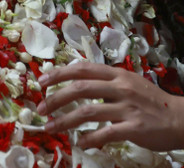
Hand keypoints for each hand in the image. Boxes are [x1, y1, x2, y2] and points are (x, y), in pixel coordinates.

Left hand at [37, 61, 183, 150]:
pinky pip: (106, 133)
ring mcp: (127, 108)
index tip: (43, 81)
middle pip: (80, 88)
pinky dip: (90, 138)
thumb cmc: (150, 100)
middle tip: (41, 107)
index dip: (60, 73)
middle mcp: (120, 87)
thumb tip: (78, 83)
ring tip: (51, 127)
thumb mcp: (128, 82)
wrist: (179, 117)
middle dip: (56, 97)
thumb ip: (106, 82)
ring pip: (88, 111)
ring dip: (65, 120)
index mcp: (117, 74)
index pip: (82, 68)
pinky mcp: (133, 128)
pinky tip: (81, 142)